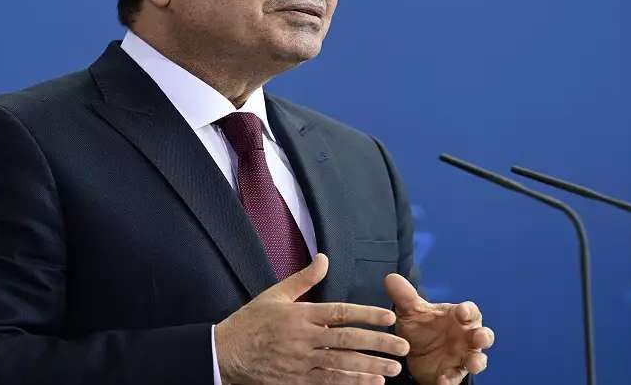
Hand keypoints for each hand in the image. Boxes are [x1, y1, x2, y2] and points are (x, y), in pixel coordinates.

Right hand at [215, 254, 410, 384]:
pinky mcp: (298, 380)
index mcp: (300, 315)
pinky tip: (371, 382)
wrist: (227, 353)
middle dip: (379, 343)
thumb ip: (304, 278)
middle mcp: (304, 338)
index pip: (340, 313)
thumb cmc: (251, 321)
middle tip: (403, 346)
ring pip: (343, 364)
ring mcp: (302, 361)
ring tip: (393, 367)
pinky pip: (330, 381)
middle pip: (348, 340)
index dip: (367, 314)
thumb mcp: (275, 294)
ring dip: (371, 366)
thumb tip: (324, 258)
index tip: (389, 317)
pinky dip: (352, 382)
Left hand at [384, 274, 494, 384]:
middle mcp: (465, 337)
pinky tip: (443, 381)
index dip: (468, 311)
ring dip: (477, 361)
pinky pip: (455, 378)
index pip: (470, 311)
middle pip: (482, 335)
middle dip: (483, 337)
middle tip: (480, 338)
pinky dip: (450, 380)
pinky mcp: (452, 374)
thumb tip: (391, 278)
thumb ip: (404, 297)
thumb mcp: (410, 313)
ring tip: (473, 363)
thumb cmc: (420, 327)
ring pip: (477, 359)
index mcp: (458, 318)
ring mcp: (461, 357)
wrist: (411, 353)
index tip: (462, 312)